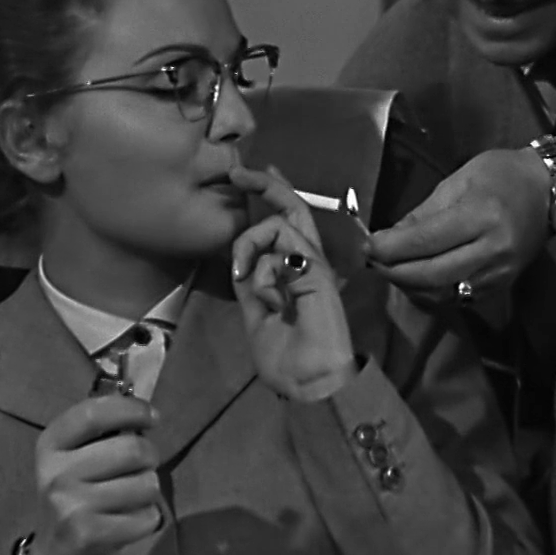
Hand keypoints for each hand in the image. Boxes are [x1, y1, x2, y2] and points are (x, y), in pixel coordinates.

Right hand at [31, 395, 162, 554]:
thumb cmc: (79, 493)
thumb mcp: (78, 456)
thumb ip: (106, 430)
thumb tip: (147, 412)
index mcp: (51, 445)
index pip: (94, 412)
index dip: (132, 409)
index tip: (153, 417)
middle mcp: (54, 474)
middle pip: (133, 449)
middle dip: (149, 457)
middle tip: (141, 468)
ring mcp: (68, 506)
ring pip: (146, 483)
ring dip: (149, 490)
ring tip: (130, 498)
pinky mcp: (86, 535)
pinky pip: (146, 516)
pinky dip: (147, 519)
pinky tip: (127, 522)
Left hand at [229, 165, 357, 401]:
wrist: (309, 381)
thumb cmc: (285, 357)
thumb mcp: (255, 313)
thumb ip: (251, 282)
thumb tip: (243, 258)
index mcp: (295, 270)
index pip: (284, 223)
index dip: (270, 195)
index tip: (246, 177)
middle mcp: (307, 260)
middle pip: (291, 208)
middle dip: (265, 184)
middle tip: (238, 173)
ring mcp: (314, 263)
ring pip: (277, 225)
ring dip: (249, 248)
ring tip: (245, 280)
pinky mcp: (317, 271)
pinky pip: (283, 250)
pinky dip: (264, 271)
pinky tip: (269, 297)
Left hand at [363, 147, 551, 299]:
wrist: (550, 191)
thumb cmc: (503, 175)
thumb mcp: (459, 180)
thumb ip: (424, 212)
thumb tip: (389, 238)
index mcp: (482, 215)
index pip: (426, 241)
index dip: (391, 248)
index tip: (367, 246)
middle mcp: (493, 249)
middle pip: (432, 275)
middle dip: (395, 272)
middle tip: (373, 261)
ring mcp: (500, 272)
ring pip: (444, 293)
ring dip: (410, 286)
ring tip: (391, 270)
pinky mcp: (503, 285)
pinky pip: (459, 298)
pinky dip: (432, 293)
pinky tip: (418, 280)